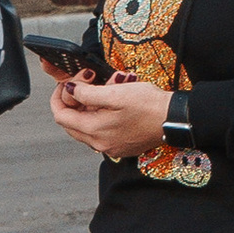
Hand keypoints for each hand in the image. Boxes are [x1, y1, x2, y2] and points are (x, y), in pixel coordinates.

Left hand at [50, 72, 172, 158]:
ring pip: (85, 128)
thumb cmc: (149, 105)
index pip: (61, 116)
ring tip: (103, 91)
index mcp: (95, 130)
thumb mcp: (115, 92)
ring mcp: (110, 148)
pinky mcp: (121, 147)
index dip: (59, 98)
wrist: (174, 119)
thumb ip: (87, 93)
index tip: (66, 84)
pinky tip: (112, 106)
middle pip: (71, 124)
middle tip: (83, 86)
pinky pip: (100, 133)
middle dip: (72, 103)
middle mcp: (100, 143)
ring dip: (87, 109)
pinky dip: (99, 118)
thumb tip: (70, 91)